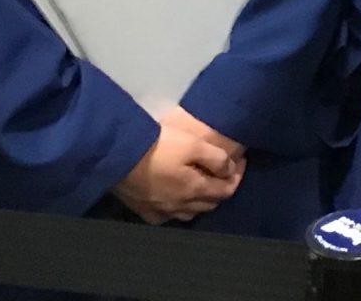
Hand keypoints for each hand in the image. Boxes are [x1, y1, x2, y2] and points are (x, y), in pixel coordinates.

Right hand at [114, 106, 243, 223]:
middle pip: (209, 203)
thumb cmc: (159, 146)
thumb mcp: (193, 143)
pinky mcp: (144, 212)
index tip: (240, 161)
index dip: (237, 176)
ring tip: (202, 184)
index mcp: (195, 189)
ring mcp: (161, 212)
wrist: (119, 156)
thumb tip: (229, 170)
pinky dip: (178, 209)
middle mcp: (181, 206)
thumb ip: (216, 158)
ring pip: (190, 213)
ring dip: (200, 201)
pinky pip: (168, 217)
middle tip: (223, 171)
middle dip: (221, 188)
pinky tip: (176, 200)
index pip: (226, 190)